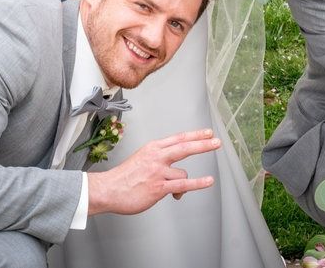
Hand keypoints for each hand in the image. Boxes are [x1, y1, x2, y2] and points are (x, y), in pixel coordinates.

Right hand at [88, 129, 218, 214]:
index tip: (207, 133)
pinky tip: (208, 181)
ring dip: (181, 184)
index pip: (178, 138)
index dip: (194, 135)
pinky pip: (183, 185)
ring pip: (182, 173)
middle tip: (216, 142)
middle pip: (185, 147)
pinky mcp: (159, 187)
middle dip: (203, 144)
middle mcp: (157, 157)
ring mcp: (158, 172)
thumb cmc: (124, 178)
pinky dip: (198, 183)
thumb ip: (160, 162)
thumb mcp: (141, 159)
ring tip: (172, 191)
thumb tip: (174, 172)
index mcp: (153, 148)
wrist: (108, 190)